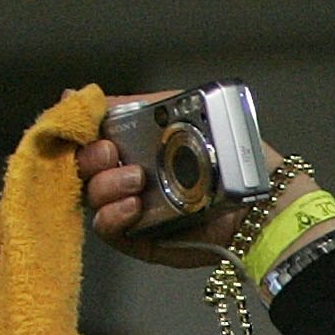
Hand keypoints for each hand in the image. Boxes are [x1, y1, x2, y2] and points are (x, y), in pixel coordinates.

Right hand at [75, 96, 293, 268]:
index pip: (84, 141)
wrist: (262, 196)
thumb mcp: (175, 110)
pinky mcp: (143, 239)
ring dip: (104, 186)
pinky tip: (132, 205)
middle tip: (113, 154)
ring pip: (91, 199)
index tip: (87, 127)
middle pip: (81, 171)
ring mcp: (132, 210)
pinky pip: (109, 231)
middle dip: (89, 159)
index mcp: (129, 148)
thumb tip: (72, 94)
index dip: (75, 134)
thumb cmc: (226, 150)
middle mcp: (125, 178)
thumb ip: (127, 103)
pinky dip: (113, 216)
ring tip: (137, 180)